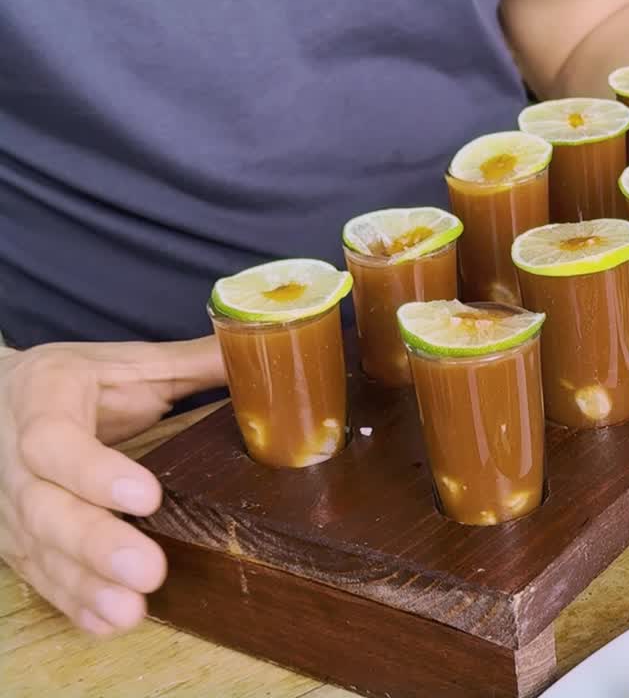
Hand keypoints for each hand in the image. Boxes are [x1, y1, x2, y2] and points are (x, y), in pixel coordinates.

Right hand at [0, 338, 222, 634]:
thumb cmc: (75, 383)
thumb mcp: (124, 362)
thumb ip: (189, 363)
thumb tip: (260, 351)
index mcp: (43, 399)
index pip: (54, 441)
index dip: (96, 472)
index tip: (147, 496)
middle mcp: (15, 458)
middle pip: (46, 508)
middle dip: (96, 543)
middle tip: (147, 569)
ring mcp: (11, 505)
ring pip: (40, 550)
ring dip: (85, 584)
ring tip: (130, 609)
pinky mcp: (18, 540)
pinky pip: (40, 575)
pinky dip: (74, 601)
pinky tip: (110, 621)